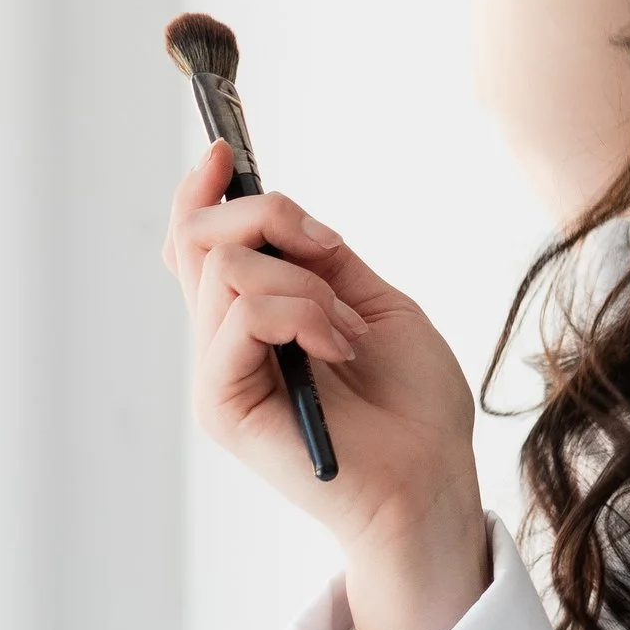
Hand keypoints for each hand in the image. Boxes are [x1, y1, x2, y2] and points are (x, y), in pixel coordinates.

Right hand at [162, 140, 488, 629]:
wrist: (431, 478)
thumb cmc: (414, 405)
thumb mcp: (374, 303)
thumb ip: (320, 261)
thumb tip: (277, 213)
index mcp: (257, 317)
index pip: (198, 244)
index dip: (202, 193)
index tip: (226, 151)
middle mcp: (226, 342)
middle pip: (199, 240)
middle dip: (268, 218)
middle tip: (329, 252)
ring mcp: (219, 373)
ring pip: (226, 269)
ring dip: (305, 283)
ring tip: (347, 331)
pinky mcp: (221, 405)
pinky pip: (240, 317)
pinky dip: (300, 314)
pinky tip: (339, 348)